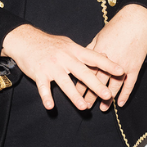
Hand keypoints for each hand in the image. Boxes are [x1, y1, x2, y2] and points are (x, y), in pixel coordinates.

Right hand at [1, 24, 124, 110]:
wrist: (25, 40)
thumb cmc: (49, 44)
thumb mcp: (69, 44)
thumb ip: (85, 52)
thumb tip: (103, 54)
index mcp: (74, 50)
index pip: (94, 58)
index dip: (108, 64)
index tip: (121, 71)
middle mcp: (64, 58)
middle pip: (82, 73)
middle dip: (96, 84)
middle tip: (108, 95)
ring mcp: (51, 66)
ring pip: (65, 82)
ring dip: (74, 95)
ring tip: (84, 107)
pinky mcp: (39, 73)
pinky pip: (43, 87)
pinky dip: (46, 97)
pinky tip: (51, 107)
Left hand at [76, 4, 146, 110]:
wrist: (136, 22)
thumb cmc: (116, 27)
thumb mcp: (99, 36)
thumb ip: (90, 49)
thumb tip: (82, 59)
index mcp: (99, 53)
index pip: (87, 72)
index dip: (81, 84)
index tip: (76, 94)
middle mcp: (110, 61)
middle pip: (98, 82)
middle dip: (91, 95)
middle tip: (86, 105)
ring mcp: (123, 65)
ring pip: (114, 86)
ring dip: (108, 98)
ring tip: (102, 108)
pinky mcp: (135, 67)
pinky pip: (129, 84)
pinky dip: (125, 94)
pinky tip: (120, 103)